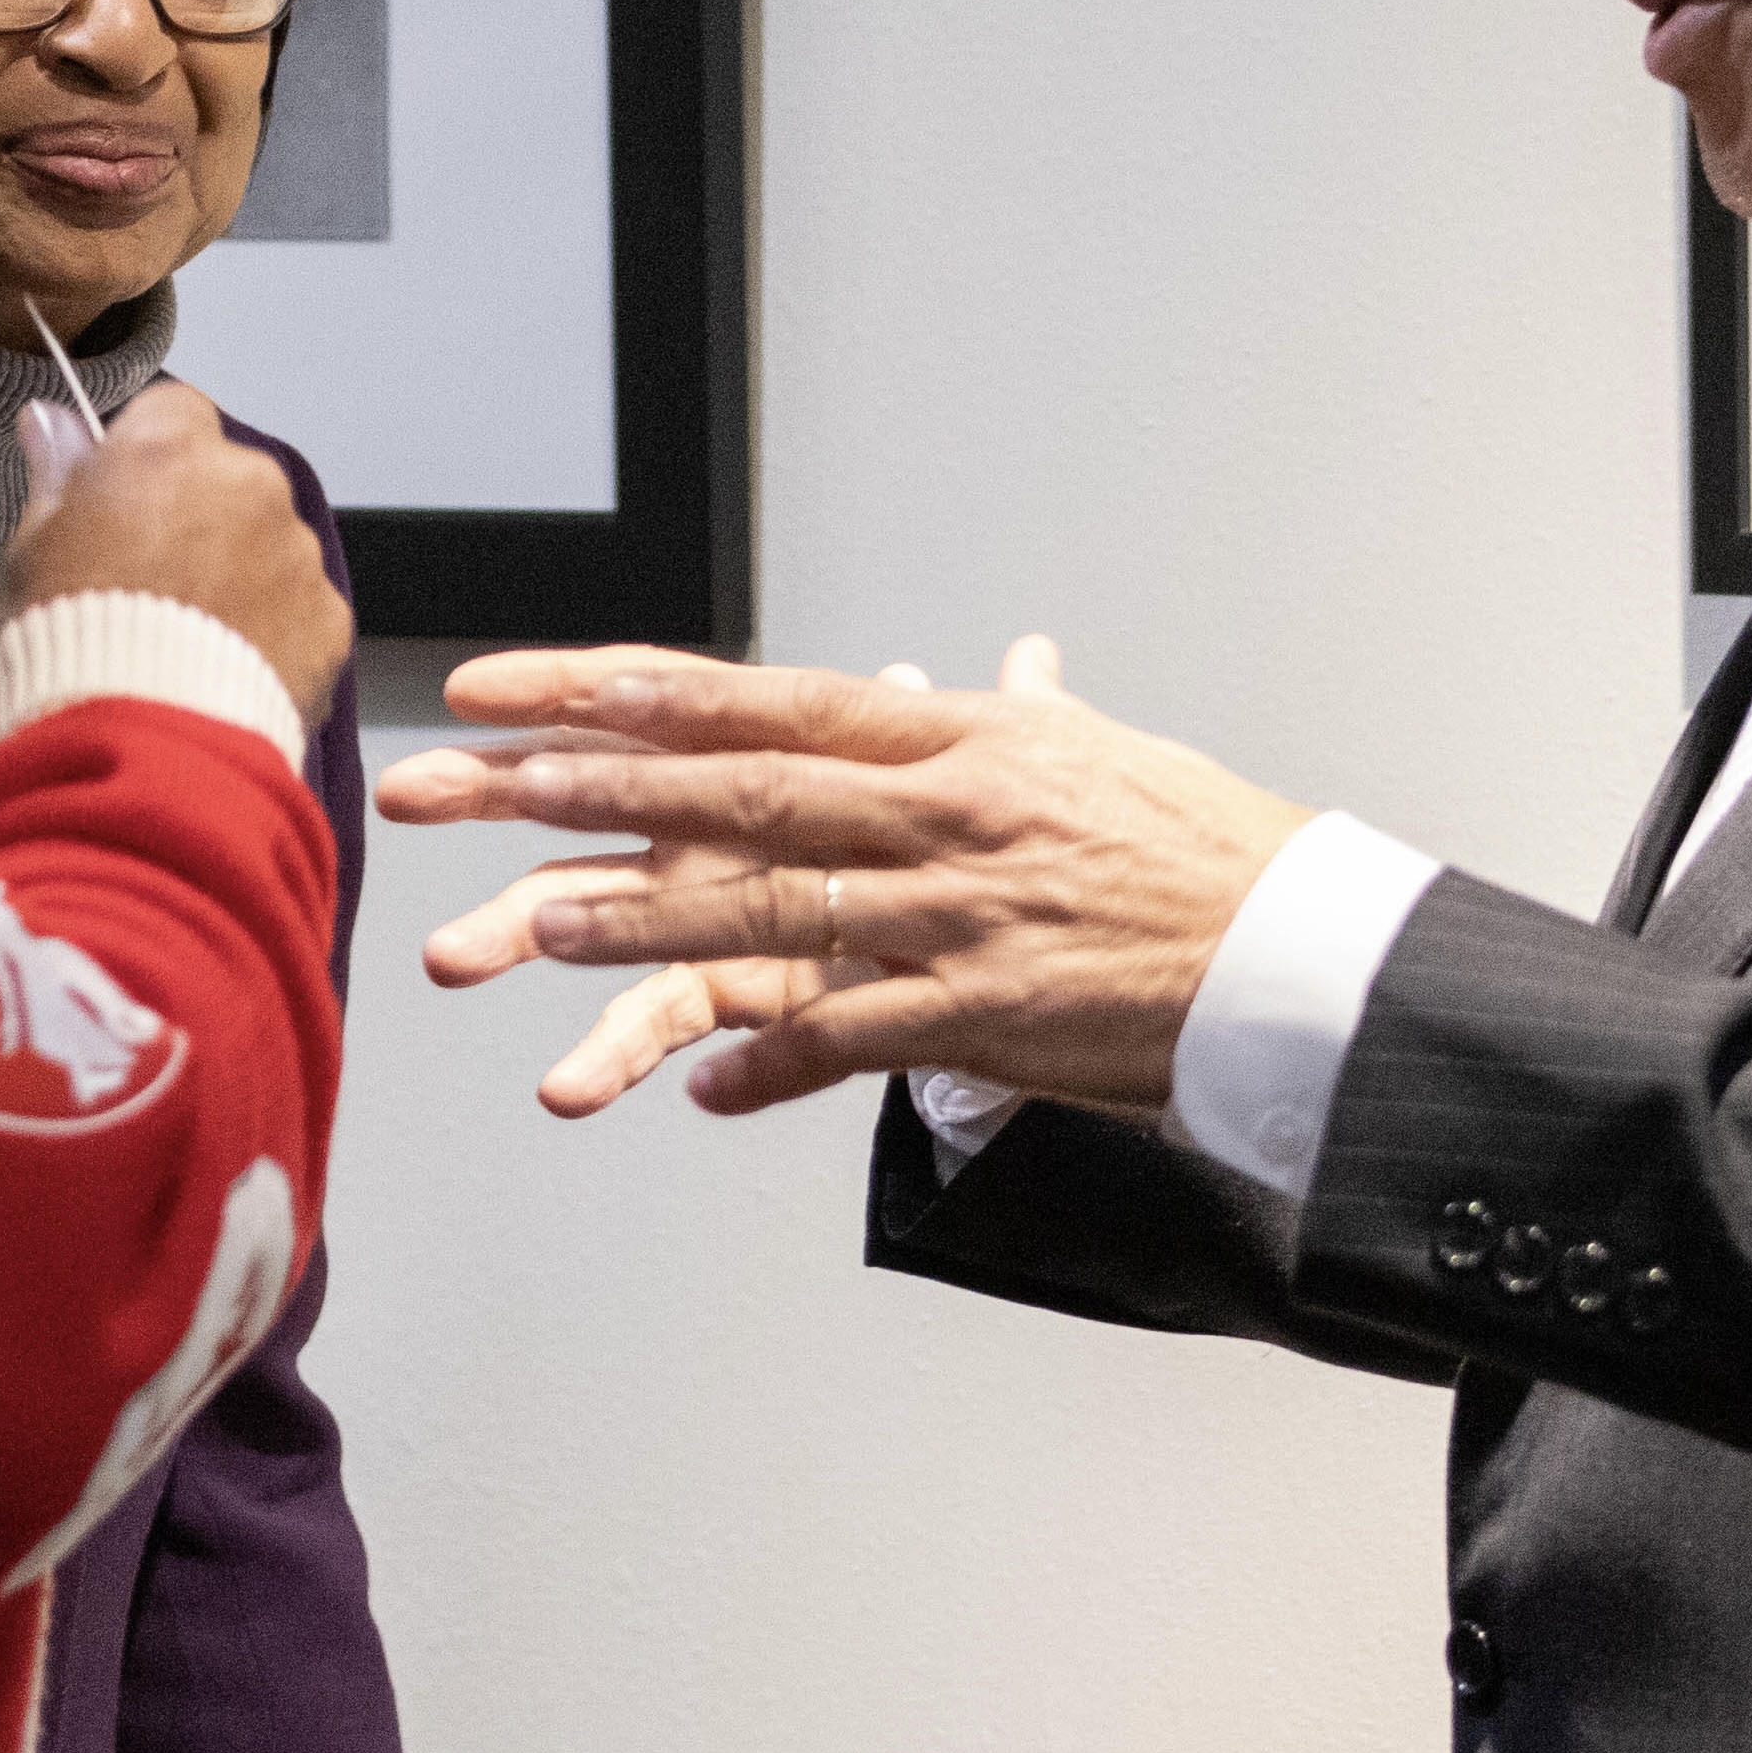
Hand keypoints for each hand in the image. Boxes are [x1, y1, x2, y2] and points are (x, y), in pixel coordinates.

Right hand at [2, 383, 351, 722]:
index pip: (171, 411)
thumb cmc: (70, 642)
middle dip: (198, 519)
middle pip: (228, 480)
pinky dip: (273, 636)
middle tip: (150, 588)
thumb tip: (51, 421)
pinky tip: (227, 676)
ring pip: (270, 546)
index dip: (143, 459)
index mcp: (169, 450)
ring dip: (240, 577)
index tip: (118, 505)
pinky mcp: (329, 623)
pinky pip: (301, 613)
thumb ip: (57, 475)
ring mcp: (298, 554)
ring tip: (188, 645)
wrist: (136, 745)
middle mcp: (248, 485)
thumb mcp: (30, 551)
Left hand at [374, 634, 1313, 1114]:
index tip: (504, 685)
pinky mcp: (984, 1011)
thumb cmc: (1199, 846)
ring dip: (637, 922)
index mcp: (952, 738)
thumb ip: (1019, 717)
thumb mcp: (1099, 756)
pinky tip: (695, 1089)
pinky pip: (854, 1037)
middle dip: (575, 786)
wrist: (1300, 948)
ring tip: (525, 933)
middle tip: (451, 784)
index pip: (752, 699)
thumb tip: (1005, 664)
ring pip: (767, 909)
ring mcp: (955, 912)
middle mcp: (938, 810)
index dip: (616, 691)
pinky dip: (774, 1063)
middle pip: (727, 789)